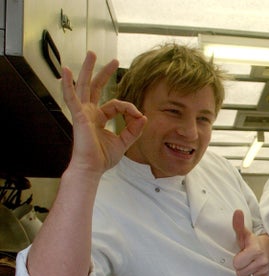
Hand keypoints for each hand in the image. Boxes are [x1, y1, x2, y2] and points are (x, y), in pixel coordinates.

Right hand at [61, 51, 145, 175]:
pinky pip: (71, 97)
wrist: (91, 168)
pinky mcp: (77, 116)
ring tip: (92, 54)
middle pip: (96, 87)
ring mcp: (82, 113)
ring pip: (84, 86)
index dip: (129, 108)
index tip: (138, 117)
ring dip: (88, 69)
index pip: (115, 104)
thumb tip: (144, 116)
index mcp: (98, 118)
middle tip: (113, 61)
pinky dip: (67, 83)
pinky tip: (64, 71)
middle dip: (104, 73)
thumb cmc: (102, 158)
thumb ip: (133, 129)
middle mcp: (89, 112)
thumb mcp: (124, 142)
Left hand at [232, 210, 268, 275]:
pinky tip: (253, 270)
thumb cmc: (252, 243)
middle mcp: (263, 261)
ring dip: (244, 273)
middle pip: (239, 273)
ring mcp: (265, 270)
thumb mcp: (244, 234)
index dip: (237, 259)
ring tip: (248, 264)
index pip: (237, 263)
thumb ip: (238, 224)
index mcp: (256, 250)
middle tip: (245, 259)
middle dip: (240, 267)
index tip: (242, 254)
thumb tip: (237, 211)